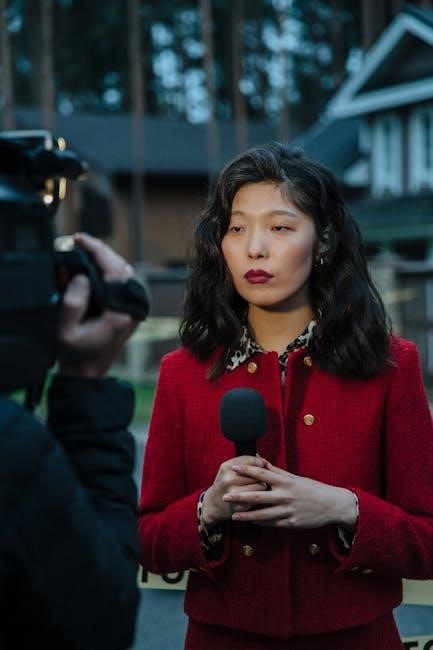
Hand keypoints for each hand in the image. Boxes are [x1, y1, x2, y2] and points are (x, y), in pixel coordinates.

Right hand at [58, 233, 137, 377]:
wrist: (88, 371)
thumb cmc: (76, 353)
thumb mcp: (66, 329)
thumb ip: (73, 301)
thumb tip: (82, 276)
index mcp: (120, 313)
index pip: (115, 272)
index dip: (97, 251)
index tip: (80, 240)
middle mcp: (132, 309)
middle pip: (123, 267)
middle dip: (101, 250)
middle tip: (79, 241)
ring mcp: (133, 308)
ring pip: (125, 272)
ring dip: (106, 258)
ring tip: (84, 250)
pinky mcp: (129, 308)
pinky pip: (123, 281)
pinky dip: (109, 269)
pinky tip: (94, 264)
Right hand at [201, 455, 267, 525]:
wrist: (212, 504)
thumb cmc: (224, 483)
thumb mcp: (228, 469)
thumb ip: (244, 462)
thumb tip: (264, 461)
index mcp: (226, 467)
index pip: (250, 460)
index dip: (259, 462)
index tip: (262, 464)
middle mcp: (229, 480)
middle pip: (257, 473)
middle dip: (261, 475)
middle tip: (259, 477)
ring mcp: (234, 494)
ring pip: (261, 486)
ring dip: (263, 485)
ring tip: (257, 486)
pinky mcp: (240, 506)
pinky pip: (258, 498)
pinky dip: (259, 496)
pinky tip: (254, 495)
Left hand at [223, 458, 357, 529]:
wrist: (331, 505)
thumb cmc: (311, 488)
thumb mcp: (294, 477)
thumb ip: (275, 471)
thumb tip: (259, 460)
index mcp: (285, 481)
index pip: (261, 474)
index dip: (246, 471)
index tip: (233, 468)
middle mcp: (285, 495)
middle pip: (257, 496)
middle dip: (239, 496)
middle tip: (225, 496)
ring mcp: (288, 510)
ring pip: (262, 514)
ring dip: (246, 515)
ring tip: (234, 516)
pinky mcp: (291, 523)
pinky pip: (272, 524)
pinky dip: (260, 523)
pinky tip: (251, 522)